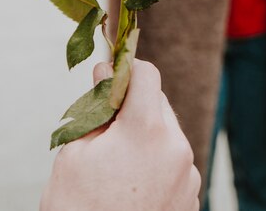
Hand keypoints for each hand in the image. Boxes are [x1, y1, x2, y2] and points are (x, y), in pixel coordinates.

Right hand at [40, 60, 200, 210]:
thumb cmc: (79, 210)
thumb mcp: (75, 153)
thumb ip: (96, 107)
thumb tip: (105, 73)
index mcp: (148, 130)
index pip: (146, 74)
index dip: (126, 68)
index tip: (110, 74)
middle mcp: (177, 149)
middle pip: (158, 103)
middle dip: (134, 106)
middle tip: (106, 123)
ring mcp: (188, 176)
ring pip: (167, 134)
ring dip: (146, 135)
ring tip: (117, 163)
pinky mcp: (190, 198)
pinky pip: (175, 163)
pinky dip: (156, 162)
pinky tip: (132, 182)